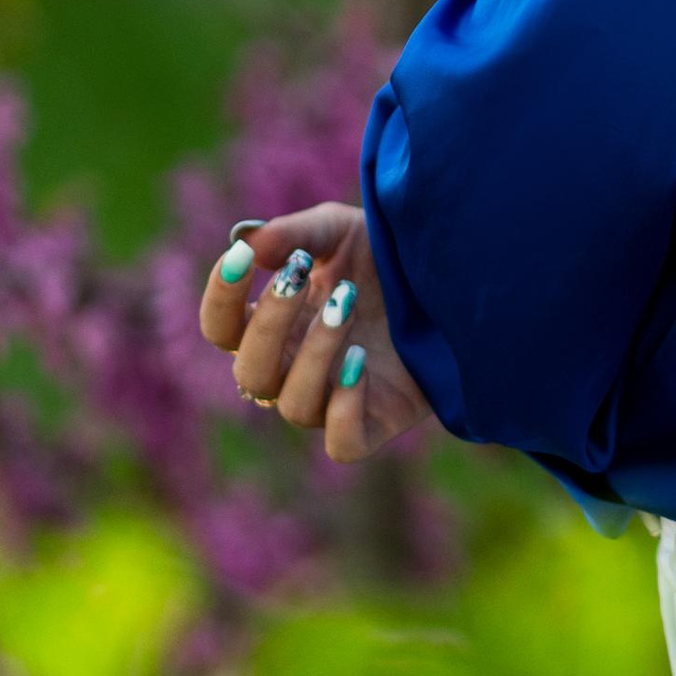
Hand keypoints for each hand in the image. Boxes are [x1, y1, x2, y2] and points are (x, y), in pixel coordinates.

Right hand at [197, 203, 428, 465]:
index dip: (220, 298)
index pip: (221, 328)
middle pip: (250, 373)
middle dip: (269, 322)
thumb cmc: (384, 258)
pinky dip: (343, 412)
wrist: (455, 279)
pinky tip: (359, 364)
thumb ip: (294, 234)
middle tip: (301, 274)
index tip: (239, 256)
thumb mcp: (340, 231)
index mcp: (276, 324)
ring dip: (313, 353)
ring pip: (294, 406)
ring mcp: (333, 398)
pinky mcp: (377, 422)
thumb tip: (248, 241)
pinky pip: (343, 444)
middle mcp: (295, 368)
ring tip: (345, 303)